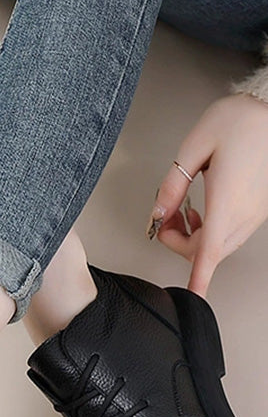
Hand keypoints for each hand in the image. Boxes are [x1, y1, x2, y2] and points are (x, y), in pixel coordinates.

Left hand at [149, 94, 267, 296]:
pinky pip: (231, 234)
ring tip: (183, 209)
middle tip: (165, 217)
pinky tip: (203, 208)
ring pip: (219, 246)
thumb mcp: (195, 145)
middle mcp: (244, 213)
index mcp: (226, 199)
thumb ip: (172, 184)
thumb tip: (157, 212)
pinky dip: (210, 231)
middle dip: (178, 243)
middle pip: (205, 253)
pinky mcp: (259, 209)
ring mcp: (255, 213)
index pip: (206, 251)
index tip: (191, 297)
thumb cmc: (241, 119)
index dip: (197, 279)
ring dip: (195, 238)